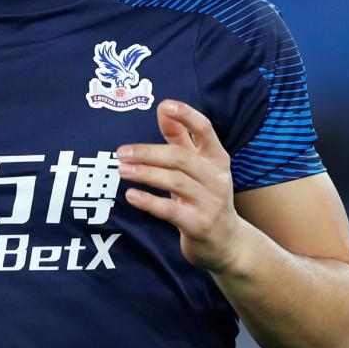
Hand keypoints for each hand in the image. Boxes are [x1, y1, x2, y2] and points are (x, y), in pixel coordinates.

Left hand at [119, 100, 246, 273]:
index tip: (165, 105)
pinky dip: (150, 202)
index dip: (187, 116)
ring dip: (146, 174)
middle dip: (149, 153)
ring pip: (175, 182)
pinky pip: (171, 211)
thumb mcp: (198, 166)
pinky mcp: (199, 225)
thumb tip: (162, 108)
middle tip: (121, 152)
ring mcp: (210, 202)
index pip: (205, 130)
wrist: (227, 242)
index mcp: (217, 158)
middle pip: (181, 158)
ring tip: (122, 170)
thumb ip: (181, 138)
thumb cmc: (206, 197)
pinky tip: (131, 195)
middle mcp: (217, 177)